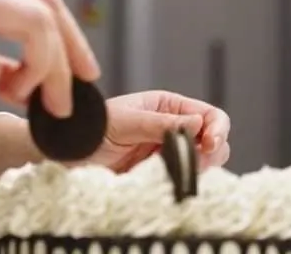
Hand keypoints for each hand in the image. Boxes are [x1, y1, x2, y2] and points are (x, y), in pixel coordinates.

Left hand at [88, 90, 230, 172]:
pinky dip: (184, 183)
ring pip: (205, 164)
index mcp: (168, 106)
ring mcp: (171, 153)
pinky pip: (186, 181)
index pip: (210, 115)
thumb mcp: (127, 122)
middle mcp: (175, 128)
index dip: (217, 130)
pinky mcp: (164, 175)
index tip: (209, 144)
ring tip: (173, 171)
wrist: (73, 152)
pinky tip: (168, 182)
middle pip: (215, 142)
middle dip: (210, 153)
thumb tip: (198, 124)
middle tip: (193, 162)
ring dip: (197, 169)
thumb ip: (162, 124)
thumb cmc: (95, 127)